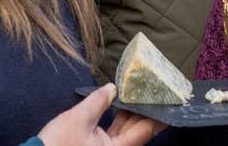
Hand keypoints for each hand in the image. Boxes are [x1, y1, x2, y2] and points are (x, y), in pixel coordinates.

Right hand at [37, 83, 164, 145]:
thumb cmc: (57, 144)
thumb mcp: (78, 118)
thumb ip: (98, 101)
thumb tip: (112, 88)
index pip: (144, 130)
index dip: (157, 115)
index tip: (169, 103)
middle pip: (137, 131)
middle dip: (145, 111)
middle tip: (155, 92)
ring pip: (126, 132)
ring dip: (131, 114)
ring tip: (139, 93)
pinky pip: (114, 133)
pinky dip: (118, 119)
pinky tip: (120, 103)